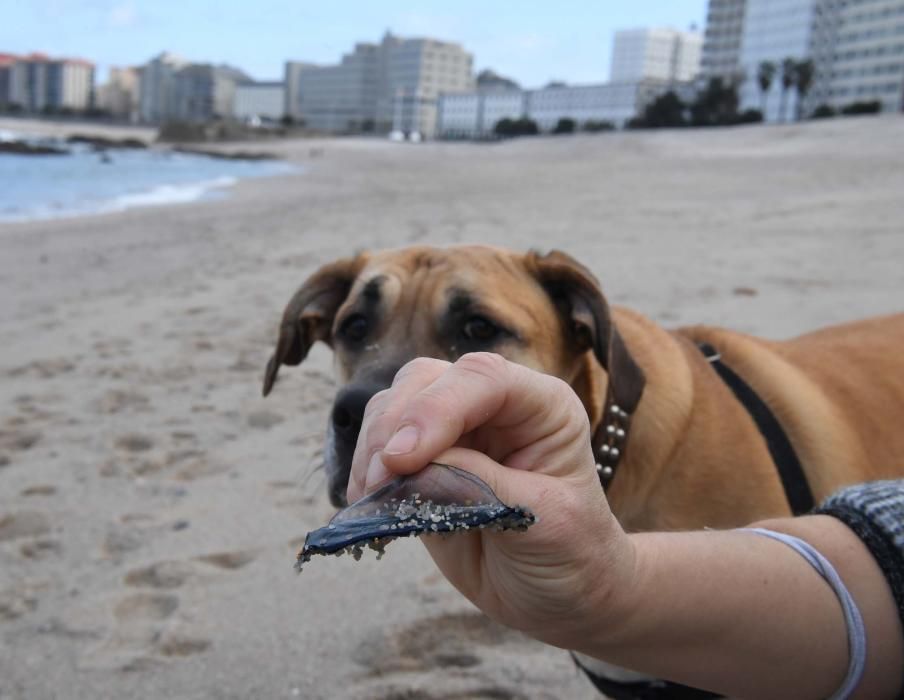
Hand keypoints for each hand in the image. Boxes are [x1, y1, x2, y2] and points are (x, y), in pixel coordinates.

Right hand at [346, 352, 635, 647]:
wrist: (562, 597)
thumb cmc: (572, 553)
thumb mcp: (545, 521)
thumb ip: (483, 486)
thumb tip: (415, 464)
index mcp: (542, 406)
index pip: (484, 379)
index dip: (438, 408)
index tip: (404, 458)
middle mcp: (496, 405)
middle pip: (428, 380)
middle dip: (396, 425)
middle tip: (381, 482)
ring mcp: (456, 430)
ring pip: (395, 403)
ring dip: (373, 446)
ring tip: (372, 496)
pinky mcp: (425, 461)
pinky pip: (381, 443)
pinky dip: (366, 467)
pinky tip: (368, 501)